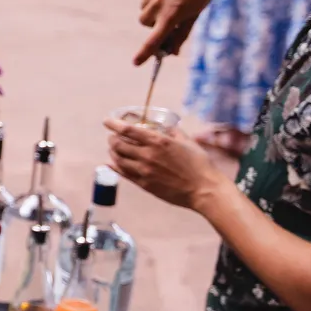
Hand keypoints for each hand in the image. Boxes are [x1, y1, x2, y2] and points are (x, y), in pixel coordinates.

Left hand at [105, 118, 224, 210]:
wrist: (204, 189)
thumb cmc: (200, 164)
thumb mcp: (187, 141)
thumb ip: (173, 131)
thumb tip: (164, 126)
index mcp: (158, 142)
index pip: (128, 130)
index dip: (114, 124)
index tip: (107, 121)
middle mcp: (148, 155)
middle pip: (118, 144)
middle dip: (112, 138)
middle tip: (112, 136)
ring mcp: (144, 171)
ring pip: (117, 159)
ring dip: (112, 152)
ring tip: (114, 149)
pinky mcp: (144, 184)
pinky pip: (122, 173)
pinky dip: (114, 166)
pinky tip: (111, 163)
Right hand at [136, 0, 237, 63]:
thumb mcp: (196, 12)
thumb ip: (182, 32)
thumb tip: (173, 51)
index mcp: (172, 14)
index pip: (154, 39)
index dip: (145, 53)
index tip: (136, 62)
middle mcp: (159, 3)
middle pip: (145, 22)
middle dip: (153, 23)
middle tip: (167, 17)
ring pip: (144, 7)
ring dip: (153, 8)